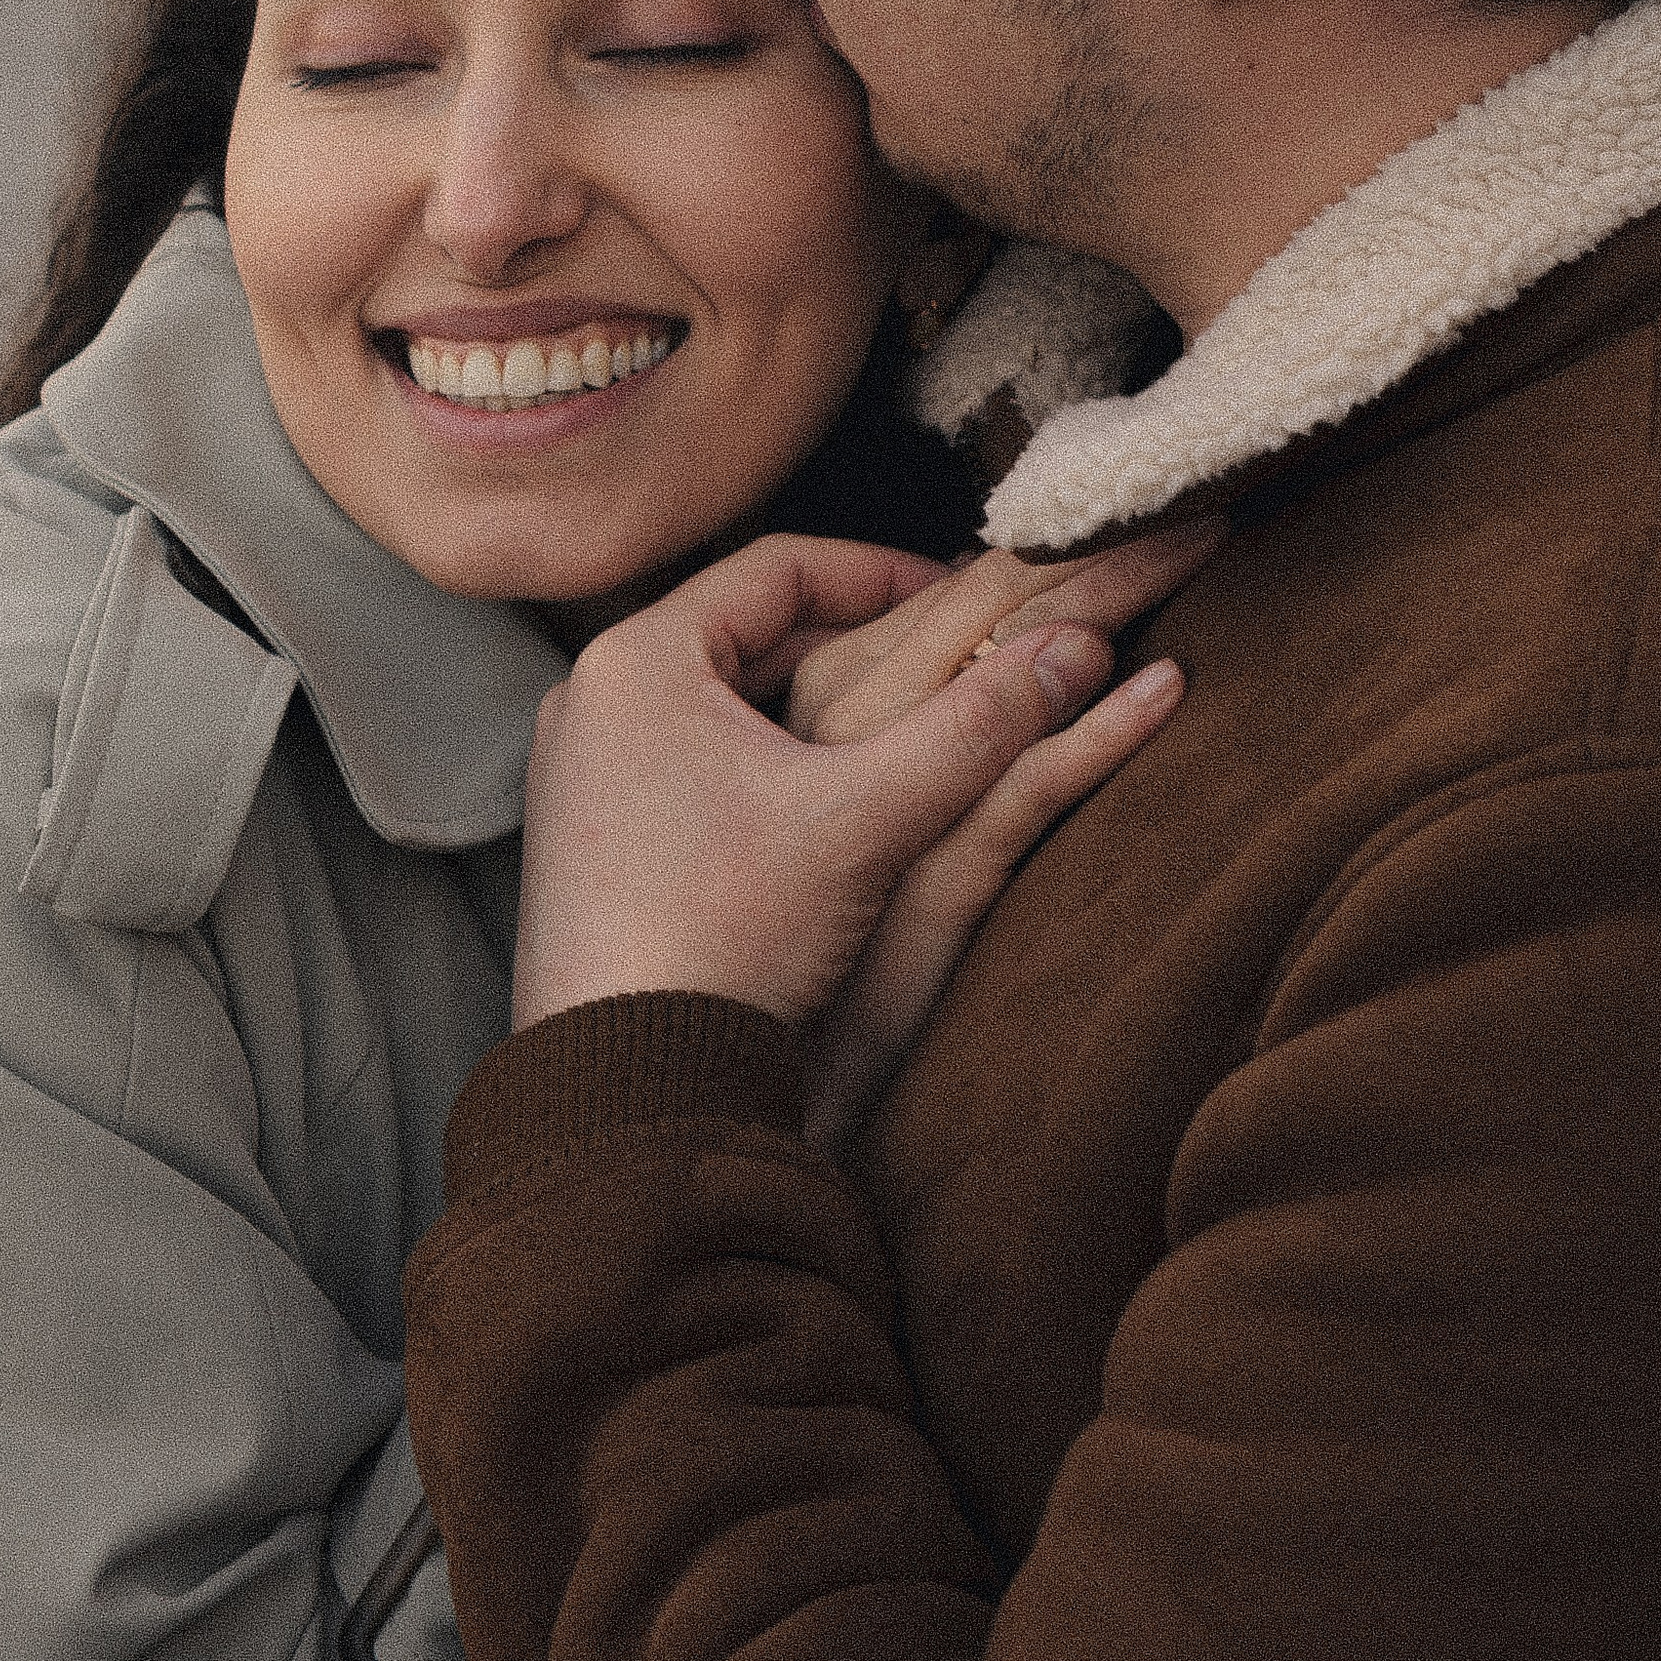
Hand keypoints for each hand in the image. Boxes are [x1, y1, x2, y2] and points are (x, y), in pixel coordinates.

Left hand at [510, 531, 1205, 1044]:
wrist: (628, 1092)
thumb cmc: (728, 938)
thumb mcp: (868, 819)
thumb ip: (978, 726)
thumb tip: (1081, 647)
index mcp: (637, 661)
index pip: (778, 567)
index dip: (884, 572)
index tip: (965, 594)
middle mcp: (590, 701)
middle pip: (748, 633)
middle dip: (854, 642)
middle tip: (945, 661)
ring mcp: (579, 776)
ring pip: (724, 704)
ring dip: (813, 708)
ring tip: (901, 734)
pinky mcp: (588, 843)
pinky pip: (693, 765)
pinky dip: (769, 768)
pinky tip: (832, 814)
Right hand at [788, 528, 1221, 1138]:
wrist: (736, 1069)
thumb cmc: (819, 944)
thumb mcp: (868, 818)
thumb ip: (929, 730)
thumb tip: (1026, 652)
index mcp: (821, 700)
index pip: (949, 592)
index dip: (1044, 546)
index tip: (1130, 514)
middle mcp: (843, 729)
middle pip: (987, 608)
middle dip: (1096, 546)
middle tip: (1194, 507)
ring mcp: (885, 803)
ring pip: (1008, 670)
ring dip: (1108, 599)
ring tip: (1198, 546)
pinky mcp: (930, 882)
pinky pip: (1026, 787)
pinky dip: (1102, 733)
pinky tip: (1167, 689)